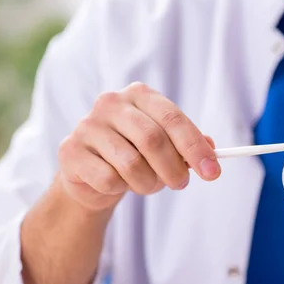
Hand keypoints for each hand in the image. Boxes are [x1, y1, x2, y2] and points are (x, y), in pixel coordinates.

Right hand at [57, 82, 220, 211]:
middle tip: (181, 184)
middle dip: (173, 170)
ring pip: (131, 164)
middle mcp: (111, 102)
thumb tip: (211, 148)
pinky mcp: (70, 150)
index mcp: (139, 94)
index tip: (213, 172)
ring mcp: (87, 125)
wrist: (92, 173)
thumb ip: (188, 145)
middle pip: (152, 140)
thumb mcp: (166, 145)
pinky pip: (108, 179)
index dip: (195, 148)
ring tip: (148, 184)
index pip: (173, 118)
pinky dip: (120, 189)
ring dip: (148, 183)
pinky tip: (117, 183)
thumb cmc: (135, 153)